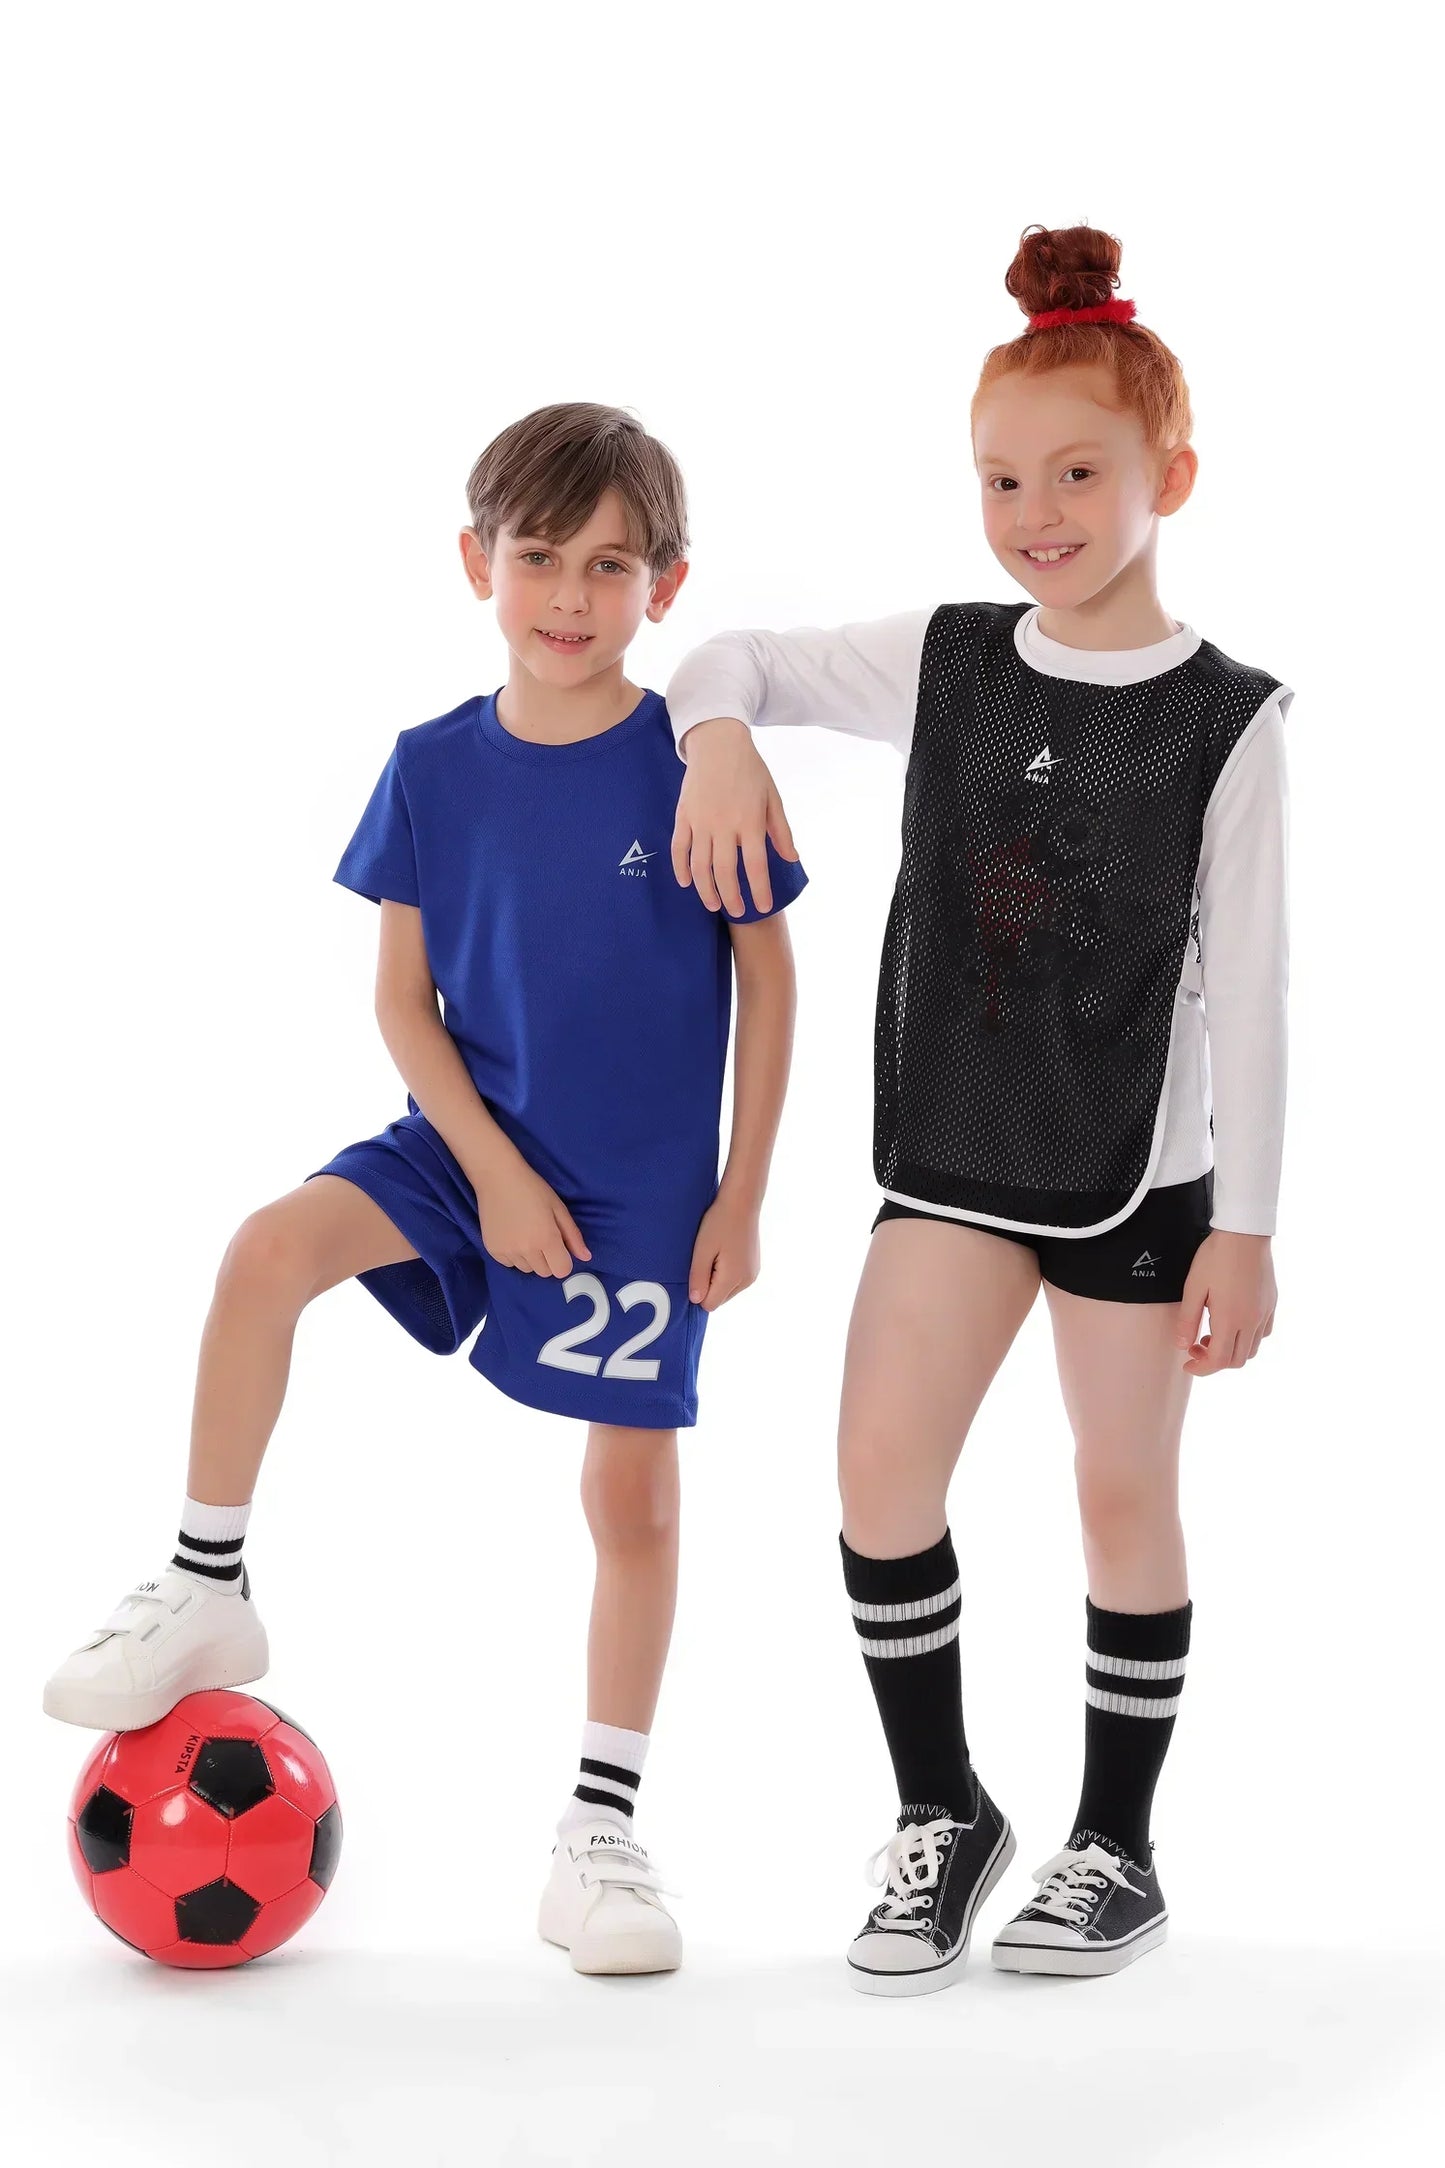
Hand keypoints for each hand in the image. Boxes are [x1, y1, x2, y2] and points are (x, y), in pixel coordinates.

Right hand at [471, 1152, 590, 1276]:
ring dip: (531, 1259)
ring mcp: (507, 1252)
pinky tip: (512, 1236)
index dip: (564, 1260)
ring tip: (525, 1235)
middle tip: (542, 1237)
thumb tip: (586, 1257)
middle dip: (548, 1259)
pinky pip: (509, 1264)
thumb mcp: (559, 1208)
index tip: (559, 1246)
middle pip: (545, 1272)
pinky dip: (514, 1256)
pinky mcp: (492, 1250)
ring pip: (527, 1269)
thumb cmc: (532, 1188)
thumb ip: (573, 1236)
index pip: (562, 1270)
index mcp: (546, 1239)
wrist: (497, 1177)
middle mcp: (526, 1250)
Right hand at [671, 718, 797, 916]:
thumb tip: (791, 859)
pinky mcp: (683, 816)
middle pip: (726, 872)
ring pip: (700, 866)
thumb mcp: (772, 797)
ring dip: (707, 890)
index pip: (756, 866)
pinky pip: (679, 849)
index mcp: (750, 821)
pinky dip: (681, 869)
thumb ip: (781, 830)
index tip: (763, 906)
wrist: (718, 742)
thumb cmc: (750, 769)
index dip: (760, 890)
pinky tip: (687, 883)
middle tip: (739, 912)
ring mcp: (700, 822)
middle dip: (732, 898)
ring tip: (713, 905)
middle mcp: (724, 825)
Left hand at [689, 1188, 761, 1311]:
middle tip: (706, 1258)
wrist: (742, 1201)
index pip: (710, 1304)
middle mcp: (747, 1280)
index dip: (698, 1290)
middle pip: (719, 1299)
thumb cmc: (720, 1222)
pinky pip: (735, 1280)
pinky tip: (724, 1252)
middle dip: (709, 1285)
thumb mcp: (702, 1250)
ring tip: (716, 1253)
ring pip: (727, 1291)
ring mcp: (753, 1274)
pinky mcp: (754, 1267)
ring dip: (718, 1279)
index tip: (697, 1269)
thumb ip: (698, 1277)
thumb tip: (695, 1300)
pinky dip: (727, 1272)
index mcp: (734, 1278)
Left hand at [1176, 1231, 1276, 1375]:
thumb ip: (1188, 1320)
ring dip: (1231, 1351)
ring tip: (1212, 1335)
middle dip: (1214, 1362)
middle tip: (1196, 1347)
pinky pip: (1263, 1333)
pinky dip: (1247, 1339)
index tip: (1187, 1363)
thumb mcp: (1193, 1287)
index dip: (1201, 1368)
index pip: (1218, 1361)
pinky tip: (1233, 1323)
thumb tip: (1182, 1345)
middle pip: (1237, 1360)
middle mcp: (1251, 1321)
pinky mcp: (1271, 1304)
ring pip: (1252, 1349)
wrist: (1244, 1232)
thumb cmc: (1216, 1257)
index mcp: (1230, 1319)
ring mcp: (1265, 1313)